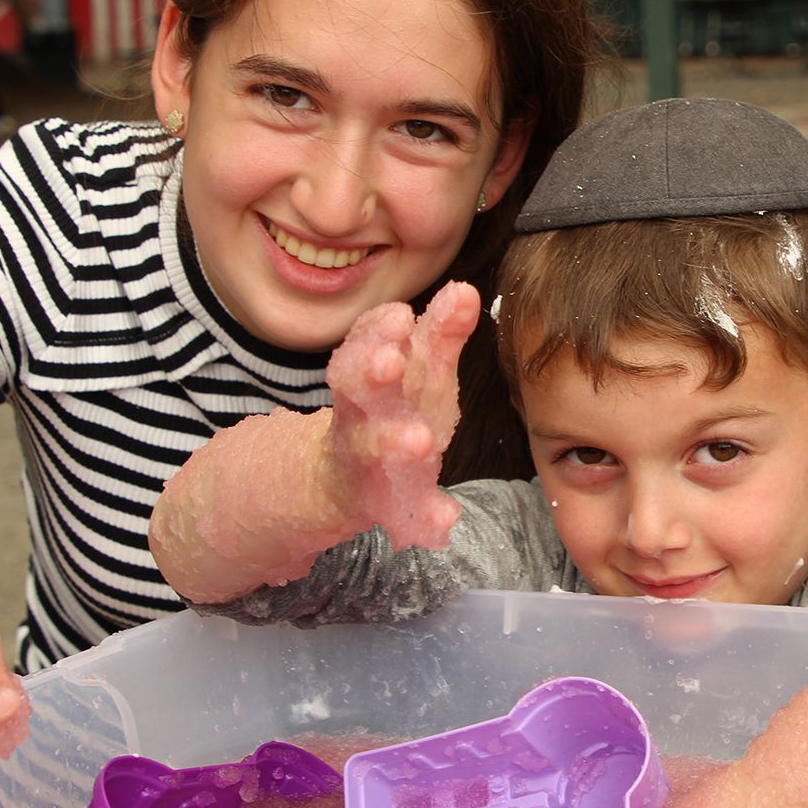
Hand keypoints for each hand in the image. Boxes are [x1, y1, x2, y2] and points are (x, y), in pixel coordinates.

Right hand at [324, 281, 475, 549]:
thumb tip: (464, 288)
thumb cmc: (392, 409)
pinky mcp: (390, 505)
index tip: (399, 314)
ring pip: (375, 451)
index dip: (378, 331)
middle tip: (390, 363)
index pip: (365, 345)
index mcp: (369, 378)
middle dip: (372, 375)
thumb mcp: (417, 371)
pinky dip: (427, 517)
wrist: (344, 480)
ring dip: (394, 444)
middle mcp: (362, 416)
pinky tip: (447, 518)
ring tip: (419, 441)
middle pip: (358, 391)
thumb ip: (439, 333)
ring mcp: (372, 463)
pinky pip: (409, 513)